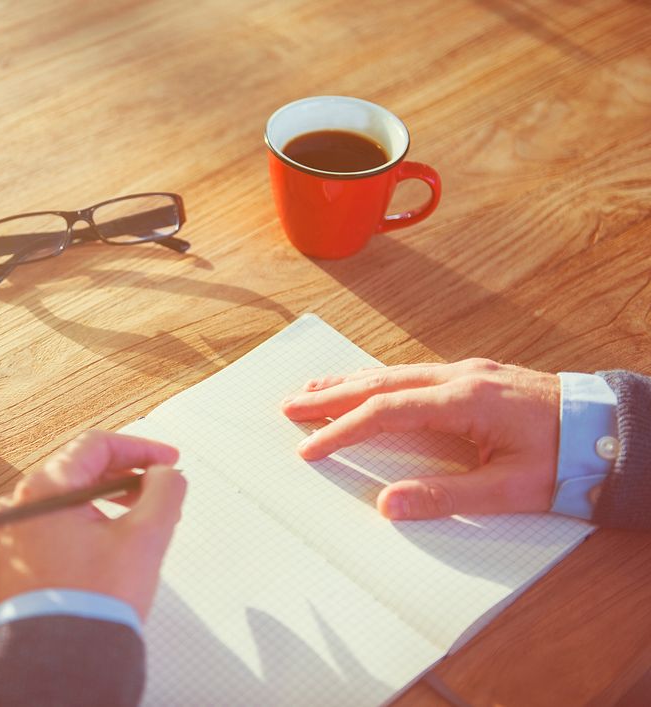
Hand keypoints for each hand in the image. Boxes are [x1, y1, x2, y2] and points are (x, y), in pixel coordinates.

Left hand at [0, 430, 185, 619]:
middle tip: (159, 489)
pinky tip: (113, 542)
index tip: (167, 461)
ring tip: (141, 518)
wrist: (62, 657)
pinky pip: (55, 526)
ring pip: (69, 500)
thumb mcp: (145, 536)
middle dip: (127, 476)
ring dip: (109, 501)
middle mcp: (21, 505)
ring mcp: (14, 534)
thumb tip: (166, 473)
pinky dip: (87, 524)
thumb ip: (164, 491)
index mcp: (45, 489)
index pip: (97, 446)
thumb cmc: (95, 601)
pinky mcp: (16, 560)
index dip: (140, 449)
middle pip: (80, 470)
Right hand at [281, 359, 559, 519]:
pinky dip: (377, 379)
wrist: (612, 429)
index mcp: (465, 400)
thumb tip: (387, 505)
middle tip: (290, 406)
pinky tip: (365, 384)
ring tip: (311, 390)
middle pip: (379, 381)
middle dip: (330, 395)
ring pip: (392, 371)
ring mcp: (467, 371)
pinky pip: (411, 372)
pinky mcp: (474, 375)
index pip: (386, 411)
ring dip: (349, 382)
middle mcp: (460, 377)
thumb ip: (445, 497)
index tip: (309, 447)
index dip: (343, 429)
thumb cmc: (568, 458)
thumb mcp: (511, 489)